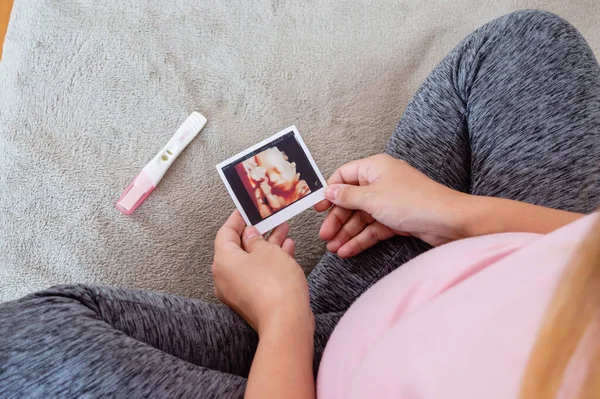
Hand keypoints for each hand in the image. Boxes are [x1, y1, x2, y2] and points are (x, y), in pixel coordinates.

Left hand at [212, 211, 313, 335]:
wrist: (287, 322)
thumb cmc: (276, 285)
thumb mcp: (268, 251)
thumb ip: (256, 239)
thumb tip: (249, 235)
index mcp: (223, 261)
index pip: (225, 233)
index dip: (237, 219)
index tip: (246, 210)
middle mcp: (225, 277)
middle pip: (238, 248)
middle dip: (257, 232)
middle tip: (269, 219)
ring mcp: (237, 291)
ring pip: (251, 261)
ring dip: (267, 246)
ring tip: (284, 231)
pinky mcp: (251, 300)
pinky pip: (257, 274)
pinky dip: (269, 262)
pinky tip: (286, 250)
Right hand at [314, 154, 465, 256]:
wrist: (448, 221)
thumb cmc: (413, 202)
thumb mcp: (372, 198)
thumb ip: (347, 196)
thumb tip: (329, 191)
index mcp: (375, 167)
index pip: (344, 176)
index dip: (330, 192)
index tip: (318, 208)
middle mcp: (382, 182)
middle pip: (352, 200)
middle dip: (338, 219)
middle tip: (325, 236)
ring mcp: (390, 201)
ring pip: (362, 217)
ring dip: (347, 232)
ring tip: (334, 249)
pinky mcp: (398, 219)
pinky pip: (374, 228)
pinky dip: (361, 239)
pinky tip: (348, 251)